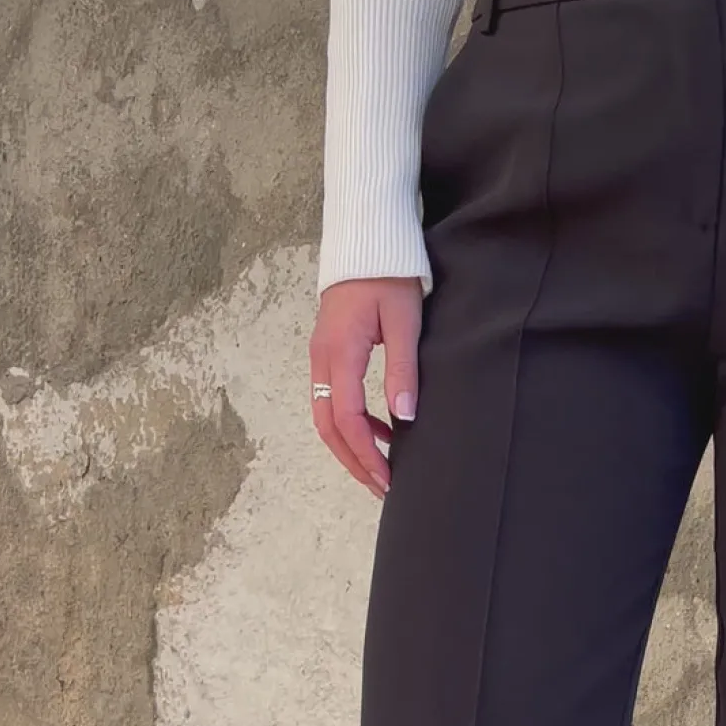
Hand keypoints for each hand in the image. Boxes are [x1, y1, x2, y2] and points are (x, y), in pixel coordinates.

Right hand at [309, 277, 422, 498]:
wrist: (365, 239)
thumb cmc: (388, 275)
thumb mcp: (404, 321)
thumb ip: (402, 370)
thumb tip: (404, 417)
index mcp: (340, 354)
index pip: (348, 420)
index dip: (366, 454)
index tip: (387, 478)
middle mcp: (322, 359)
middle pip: (328, 426)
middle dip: (353, 461)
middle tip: (381, 486)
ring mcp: (321, 356)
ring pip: (326, 416)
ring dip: (351, 445)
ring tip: (380, 466)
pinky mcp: (328, 351)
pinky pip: (332, 398)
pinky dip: (352, 422)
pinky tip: (381, 428)